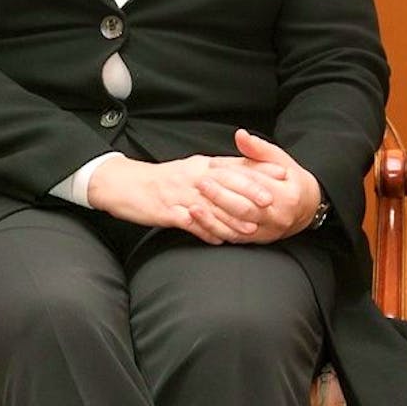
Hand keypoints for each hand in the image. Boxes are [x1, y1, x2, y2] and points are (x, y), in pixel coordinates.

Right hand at [86, 151, 277, 244]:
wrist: (124, 185)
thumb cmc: (161, 180)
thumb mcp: (190, 169)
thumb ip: (215, 171)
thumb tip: (243, 172)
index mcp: (201, 165)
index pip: (234, 165)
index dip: (259, 169)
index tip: (281, 173)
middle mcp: (193, 177)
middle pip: (225, 182)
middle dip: (249, 192)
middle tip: (270, 202)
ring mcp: (180, 194)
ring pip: (211, 206)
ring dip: (232, 218)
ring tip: (250, 229)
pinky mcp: (166, 211)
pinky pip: (190, 223)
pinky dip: (205, 231)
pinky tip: (219, 240)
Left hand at [193, 129, 322, 242]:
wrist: (305, 209)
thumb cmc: (290, 181)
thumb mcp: (280, 161)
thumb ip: (259, 149)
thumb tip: (240, 135)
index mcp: (286, 196)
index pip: (255, 184)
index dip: (232, 174)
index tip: (212, 166)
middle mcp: (277, 218)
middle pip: (244, 208)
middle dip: (219, 197)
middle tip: (200, 184)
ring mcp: (266, 232)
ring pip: (235, 228)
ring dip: (212, 219)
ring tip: (192, 207)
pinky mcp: (256, 241)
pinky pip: (231, 238)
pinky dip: (213, 231)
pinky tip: (198, 223)